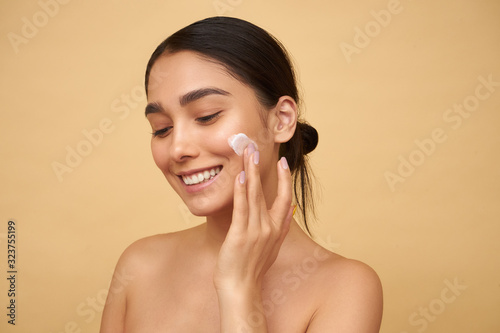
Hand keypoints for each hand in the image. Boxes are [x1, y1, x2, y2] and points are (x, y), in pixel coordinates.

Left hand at [214, 144, 293, 292]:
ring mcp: (256, 231)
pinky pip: (242, 209)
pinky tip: (241, 177)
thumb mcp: (272, 249)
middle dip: (261, 168)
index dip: (285, 180)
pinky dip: (242, 192)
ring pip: (254, 196)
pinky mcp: (240, 235)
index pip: (286, 199)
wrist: (241, 289)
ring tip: (247, 154)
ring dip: (251, 173)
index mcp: (277, 230)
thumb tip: (290, 210)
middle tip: (256, 148)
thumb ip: (281, 228)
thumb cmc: (252, 270)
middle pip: (268, 192)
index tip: (283, 164)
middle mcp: (269, 228)